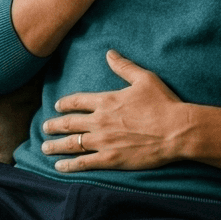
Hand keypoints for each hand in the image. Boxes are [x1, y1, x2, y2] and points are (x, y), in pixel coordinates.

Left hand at [41, 50, 189, 172]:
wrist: (176, 131)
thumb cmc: (163, 103)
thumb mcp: (144, 79)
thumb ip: (124, 67)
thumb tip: (109, 53)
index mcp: (106, 101)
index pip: (77, 101)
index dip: (64, 103)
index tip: (57, 106)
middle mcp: (100, 121)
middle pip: (69, 123)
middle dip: (54, 125)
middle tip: (44, 128)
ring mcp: (103, 141)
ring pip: (72, 144)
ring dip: (55, 146)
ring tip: (45, 147)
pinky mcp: (110, 159)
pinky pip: (83, 163)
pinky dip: (69, 164)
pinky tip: (59, 166)